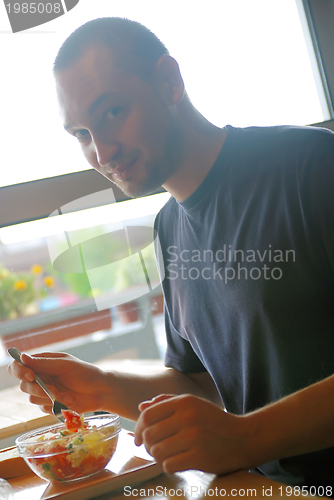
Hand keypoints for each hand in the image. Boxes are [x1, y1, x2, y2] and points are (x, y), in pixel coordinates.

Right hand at [7, 352, 110, 414]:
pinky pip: (43, 409)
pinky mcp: (50, 405)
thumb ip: (44, 363)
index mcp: (42, 363)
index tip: (31, 376)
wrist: (100, 391)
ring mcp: (44, 392)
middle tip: (55, 390)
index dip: (19, 371)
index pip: (19, 365)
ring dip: (50, 398)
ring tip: (68, 395)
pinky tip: (70, 401)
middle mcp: (40, 377)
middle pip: (24, 385)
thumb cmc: (85, 373)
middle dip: (38, 389)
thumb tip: (23, 357)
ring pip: (32, 398)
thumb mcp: (66, 365)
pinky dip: (56, 406)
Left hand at [134, 394, 252, 474]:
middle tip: (155, 448)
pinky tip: (177, 462)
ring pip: (157, 451)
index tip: (138, 438)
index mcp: (184, 402)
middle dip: (148, 445)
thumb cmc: (214, 421)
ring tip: (167, 455)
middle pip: (149, 435)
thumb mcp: (193, 404)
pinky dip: (168, 466)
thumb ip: (166, 403)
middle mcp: (187, 417)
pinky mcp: (199, 457)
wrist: (243, 438)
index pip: (148, 415)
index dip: (138, 428)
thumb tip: (141, 408)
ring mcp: (193, 437)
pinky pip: (169, 465)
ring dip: (158, 457)